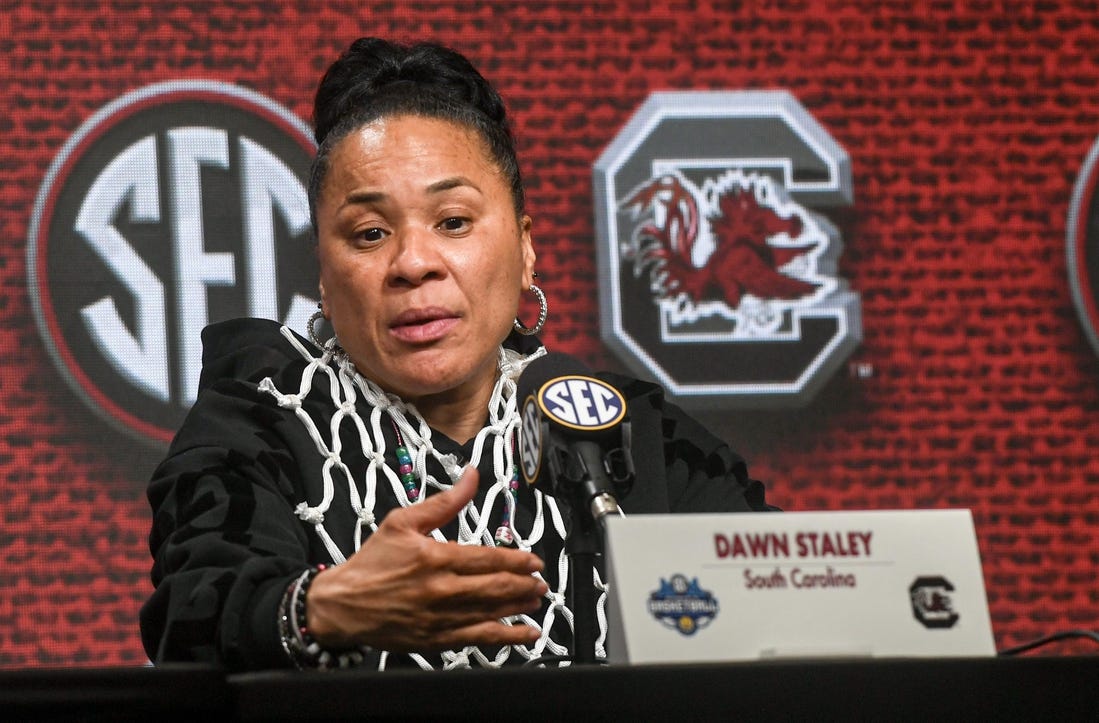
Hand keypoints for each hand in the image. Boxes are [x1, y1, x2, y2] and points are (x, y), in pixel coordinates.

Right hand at [304, 467, 547, 651]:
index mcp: (436, 557)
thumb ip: (444, 501)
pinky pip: (480, 640)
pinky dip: (507, 638)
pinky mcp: (437, 640)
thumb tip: (471, 475)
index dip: (516, 560)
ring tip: (537, 600)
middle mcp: (442, 589)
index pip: (488, 559)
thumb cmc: (371, 562)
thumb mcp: (402, 521)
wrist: (341, 605)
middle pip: (496, 587)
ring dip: (520, 606)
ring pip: (492, 613)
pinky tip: (526, 634)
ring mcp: (441, 618)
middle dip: (524, 584)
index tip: (534, 560)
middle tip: (541, 581)